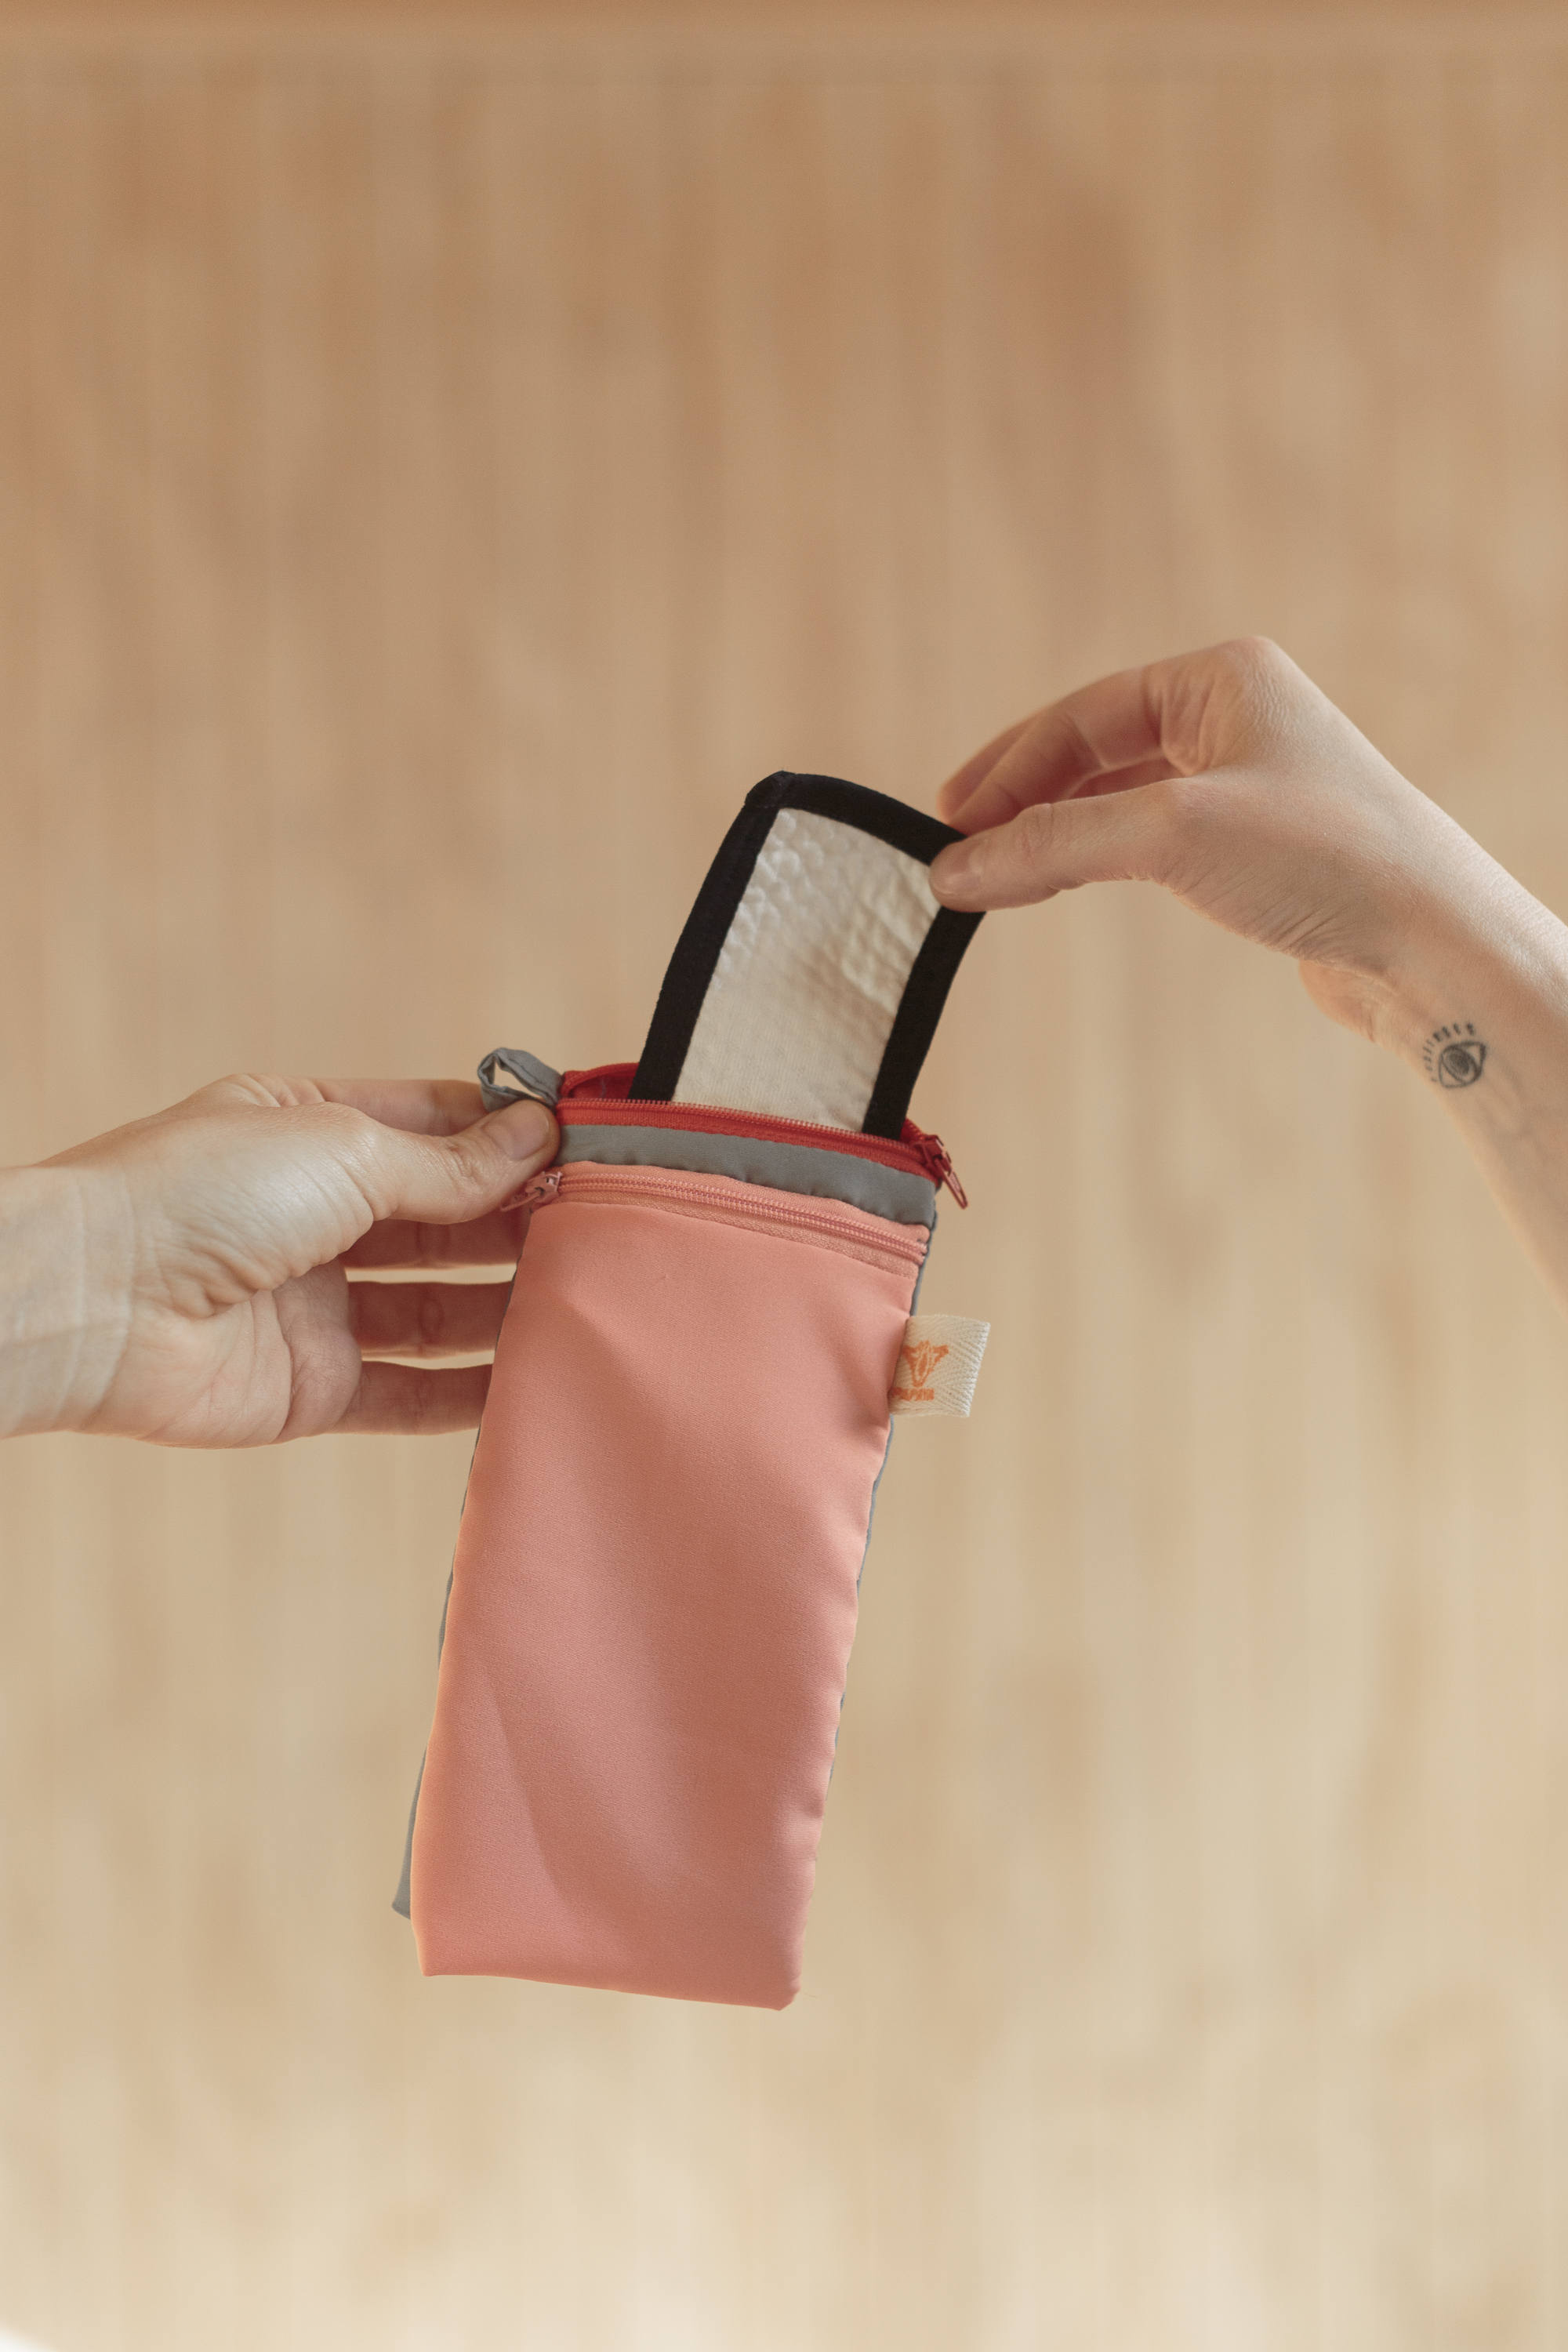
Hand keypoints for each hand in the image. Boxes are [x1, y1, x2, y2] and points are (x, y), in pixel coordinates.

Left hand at [0, 1075, 557, 1444]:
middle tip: (607, 1227)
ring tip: (588, 1297)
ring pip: (440, 1305)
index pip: (439, 1127)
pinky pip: (412, 1391)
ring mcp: (318, 1303)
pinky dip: (473, 1390)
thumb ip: (447, 1163)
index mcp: (313, 1130)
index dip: (514, 1138)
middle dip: (523, 1220)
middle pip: (448, 1218)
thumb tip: (536, 1136)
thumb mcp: (342, 1150)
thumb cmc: (194, 1197)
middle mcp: (318, 1215)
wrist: (94, 1306)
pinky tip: (535, 1377)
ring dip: (508, 1302)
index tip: (593, 1147)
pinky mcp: (315, 1385)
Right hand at [929, 637, 1567, 1318]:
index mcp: (1222, 678)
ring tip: (996, 877)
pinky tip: (1063, 884)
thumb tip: (955, 869)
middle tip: (958, 847)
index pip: (1082, 713)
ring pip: (1119, 800)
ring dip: (1055, 835)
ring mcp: (1249, 785)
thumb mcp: (1168, 835)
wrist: (1431, 942)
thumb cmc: (1326, 858)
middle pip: (1095, 751)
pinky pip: (1150, 842)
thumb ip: (1052, 845)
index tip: (948, 821)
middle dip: (1023, 800)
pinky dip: (1097, 861)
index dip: (1006, 767)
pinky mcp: (1258, 850)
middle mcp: (1237, 719)